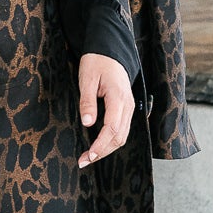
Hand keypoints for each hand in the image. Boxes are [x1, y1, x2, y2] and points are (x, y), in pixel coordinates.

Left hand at [76, 53, 133, 167]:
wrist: (109, 51)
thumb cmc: (97, 62)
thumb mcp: (86, 79)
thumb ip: (87, 102)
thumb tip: (87, 123)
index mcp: (118, 98)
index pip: (112, 128)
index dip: (100, 145)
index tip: (89, 155)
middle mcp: (128, 105)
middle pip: (119, 137)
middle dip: (102, 152)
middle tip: (84, 161)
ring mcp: (129, 107)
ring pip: (122, 135)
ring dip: (106, 149)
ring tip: (89, 157)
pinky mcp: (126, 108)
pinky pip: (121, 129)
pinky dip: (111, 141)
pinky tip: (99, 146)